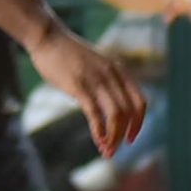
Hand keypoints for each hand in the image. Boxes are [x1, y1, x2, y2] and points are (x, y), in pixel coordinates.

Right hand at [29, 21, 149, 154]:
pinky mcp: (79, 86)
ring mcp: (96, 80)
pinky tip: (97, 140)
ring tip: (105, 151)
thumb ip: (108, 82)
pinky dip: (99, 130)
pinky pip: (94, 112)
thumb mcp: (98, 65)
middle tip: (113, 152)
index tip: (130, 139)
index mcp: (120, 71)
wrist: (49, 38)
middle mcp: (112, 75)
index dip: (139, 123)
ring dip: (113, 137)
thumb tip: (111, 105)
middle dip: (124, 136)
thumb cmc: (71, 55)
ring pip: (116, 115)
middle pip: (129, 112)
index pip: (140, 102)